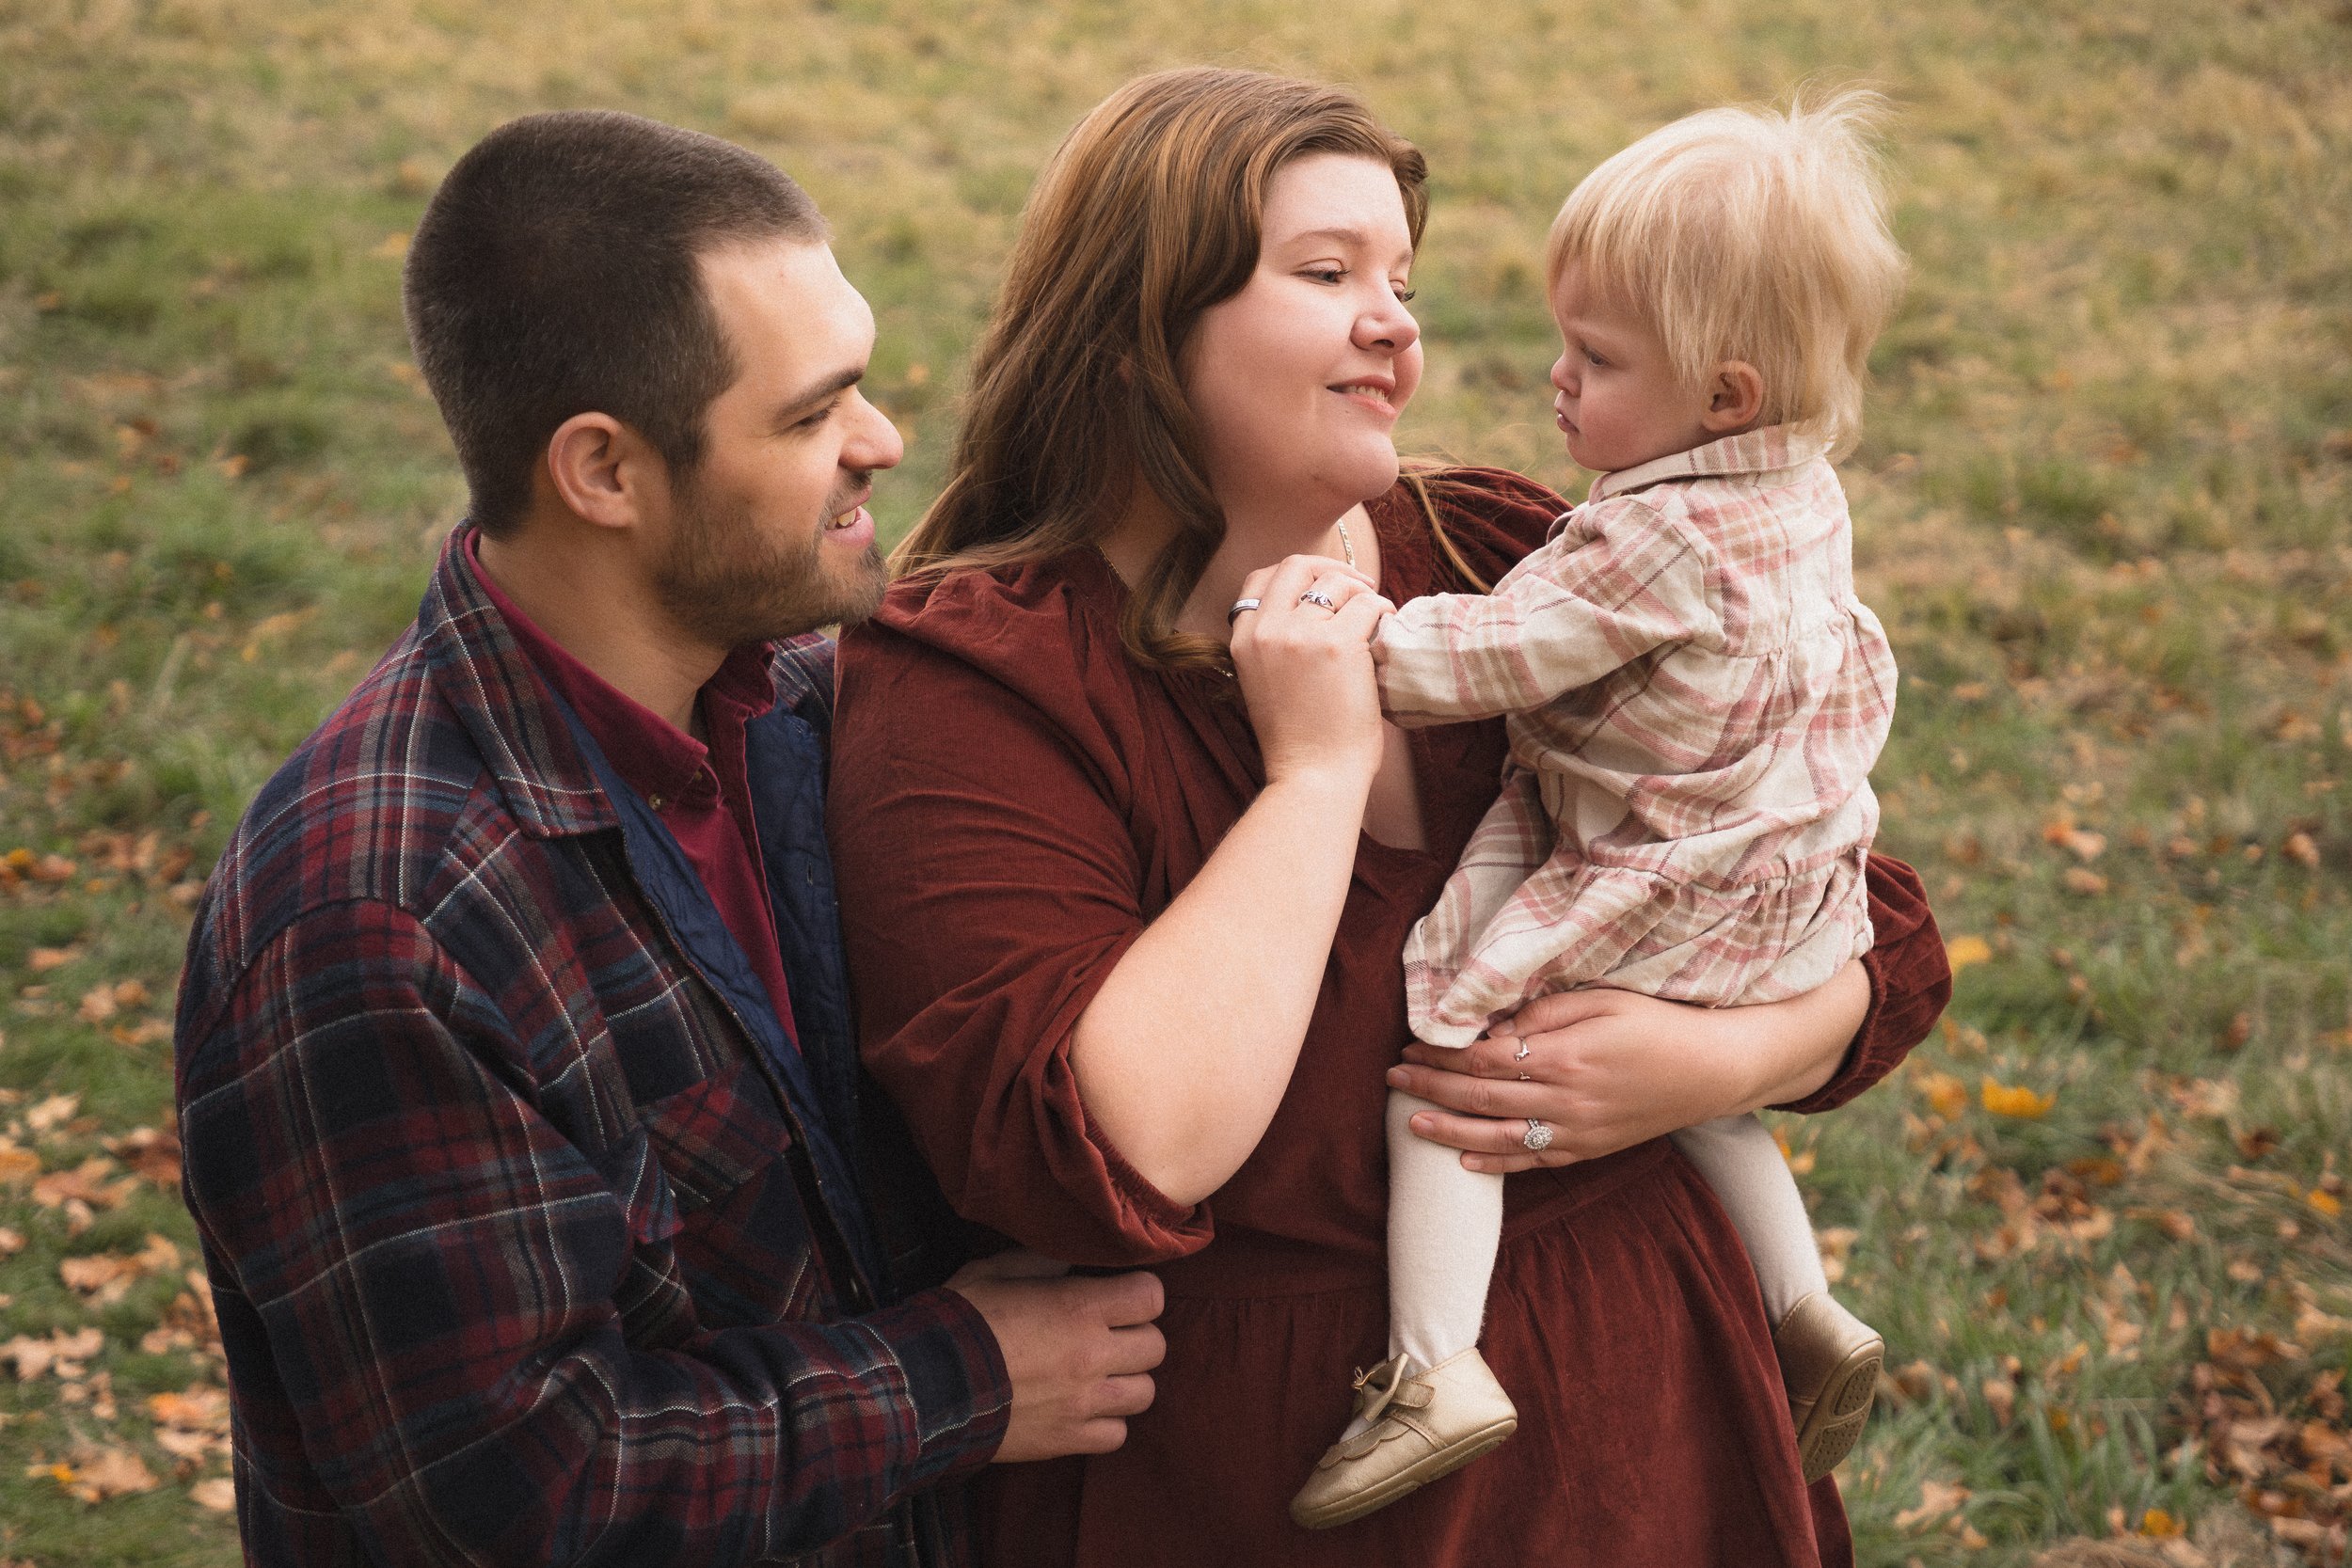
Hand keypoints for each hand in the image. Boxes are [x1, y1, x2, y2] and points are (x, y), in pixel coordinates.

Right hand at [946, 1250, 1165, 1461]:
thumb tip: (1072, 1263)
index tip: (1120, 1295)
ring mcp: (1085, 1402)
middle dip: (1137, 1336)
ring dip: (1127, 1381)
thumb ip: (1042, 1263)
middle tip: (1110, 1335)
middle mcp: (1093, 1355)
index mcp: (1080, 1307)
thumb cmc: (958, 1321)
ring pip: (1145, 1393)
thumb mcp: (995, 1271)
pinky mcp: (1069, 1439)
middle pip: (1156, 1346)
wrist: (925, 1386)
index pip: (1151, 1296)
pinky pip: (1117, 1434)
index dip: (1139, 1293)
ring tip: (1100, 1375)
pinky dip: (1107, 1422)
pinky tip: (1084, 1409)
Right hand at [1229, 553, 1391, 790]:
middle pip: (1296, 565)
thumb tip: (1314, 607)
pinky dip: (1383, 610)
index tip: (1320, 585)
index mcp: (1243, 640)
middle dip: (1330, 567)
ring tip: (1376, 614)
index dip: (1295, 575)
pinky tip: (1388, 628)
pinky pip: (1368, 605)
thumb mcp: (1265, 684)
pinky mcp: (1338, 644)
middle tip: (1357, 585)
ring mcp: (1300, 635)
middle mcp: (1266, 631)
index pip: (1260, 579)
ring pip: (1336, 583)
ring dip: (1362, 592)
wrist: (1312, 777)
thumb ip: (1276, 645)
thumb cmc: (1298, 742)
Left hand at [1384, 988, 1764, 1174]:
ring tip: (1410, 1125)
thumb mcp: (1603, 1000)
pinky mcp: (1590, 1150)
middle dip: (1431, 1090)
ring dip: (1449, 1133)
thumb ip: (1546, 1012)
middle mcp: (1565, 1100)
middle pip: (1481, 1099)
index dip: (1442, 1056)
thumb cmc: (1657, 1024)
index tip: (1410, 1047)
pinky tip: (1466, 1161)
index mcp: (1565, 1056)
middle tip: (1392, 1080)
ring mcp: (1577, 1131)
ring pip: (1499, 1137)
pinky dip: (1497, 1163)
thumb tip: (1496, 1022)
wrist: (1713, 1070)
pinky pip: (1534, 1161)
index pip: (1484, 1059)